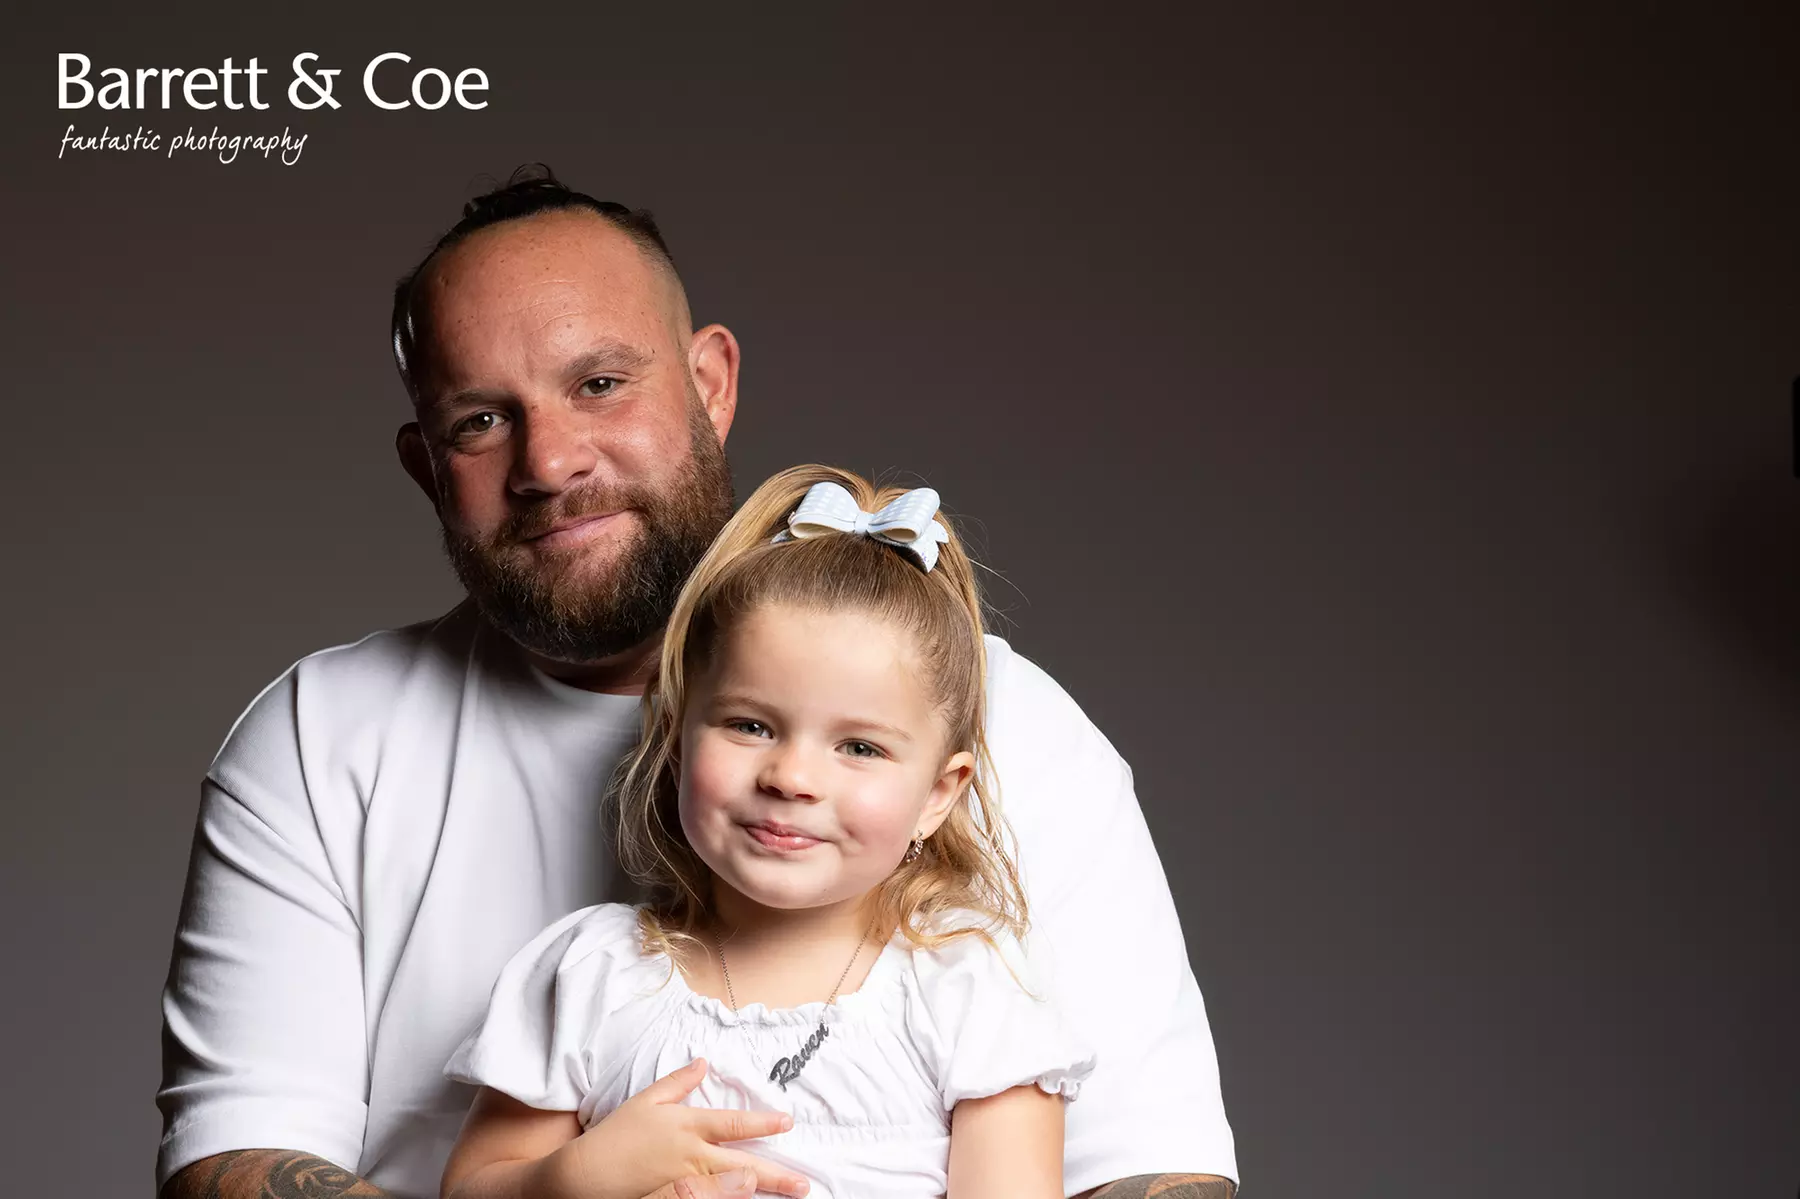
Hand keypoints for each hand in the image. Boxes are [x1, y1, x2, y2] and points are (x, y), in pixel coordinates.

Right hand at [542, 1058, 809, 1198]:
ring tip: (790, 1192)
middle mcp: (692, 1154)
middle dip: (776, 1172)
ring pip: (733, 1186)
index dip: (763, 1122)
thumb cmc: (615, 1134)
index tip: (787, 1122)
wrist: (585, 1173)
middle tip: (803, 1181)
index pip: (734, 1124)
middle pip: (743, 1164)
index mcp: (687, 1126)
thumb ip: (677, 1083)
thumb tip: (703, 1063)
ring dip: (762, 1188)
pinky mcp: (676, 1197)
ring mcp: (686, 1181)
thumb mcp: (646, 1101)